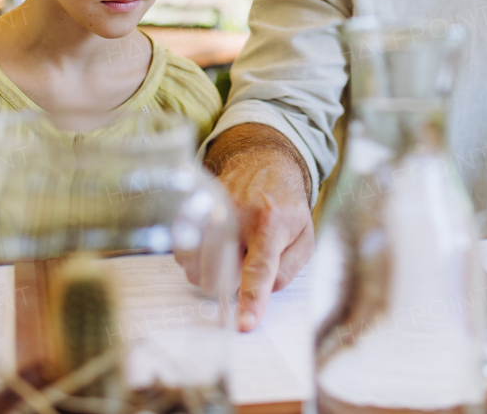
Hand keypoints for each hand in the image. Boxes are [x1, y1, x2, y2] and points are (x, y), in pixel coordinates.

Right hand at [203, 124, 314, 331]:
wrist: (264, 162)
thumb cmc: (286, 206)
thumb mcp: (304, 238)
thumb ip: (288, 270)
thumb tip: (263, 292)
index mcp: (271, 224)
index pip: (259, 269)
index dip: (251, 300)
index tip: (244, 325)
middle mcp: (237, 215)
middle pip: (220, 275)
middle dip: (230, 284)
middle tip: (242, 267)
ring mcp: (210, 210)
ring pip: (196, 267)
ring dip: (211, 274)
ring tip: (228, 255)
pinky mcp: (193, 208)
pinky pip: (182, 251)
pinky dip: (194, 260)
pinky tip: (210, 250)